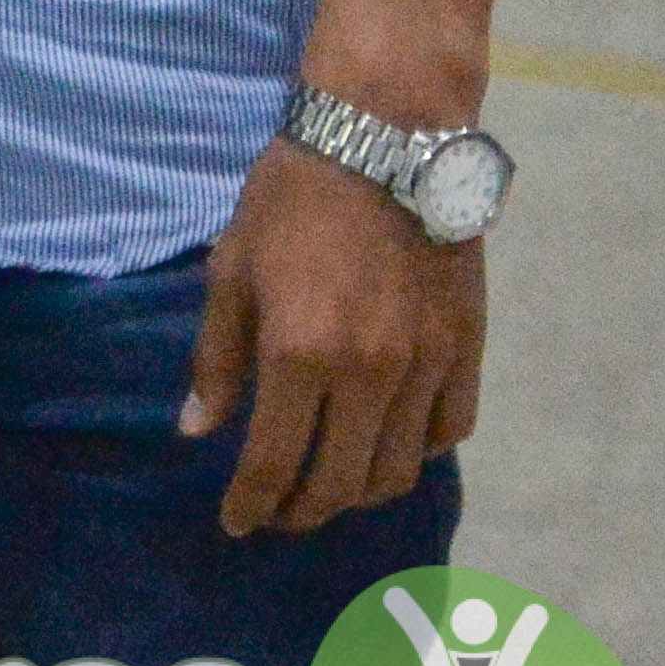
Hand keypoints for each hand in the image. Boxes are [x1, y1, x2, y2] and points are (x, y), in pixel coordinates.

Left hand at [183, 138, 481, 533]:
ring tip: (331, 488)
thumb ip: (218, 359)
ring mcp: (425, 365)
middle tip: (281, 513)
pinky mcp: (466, 348)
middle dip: (303, 511)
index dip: (251, 505)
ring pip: (398, 469)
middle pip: (340, 483)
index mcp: (298, 354)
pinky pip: (449, 430)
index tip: (237, 524)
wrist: (383, 141)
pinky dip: (418, 453)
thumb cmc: (290, 201)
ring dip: (360, 493)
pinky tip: (389, 446)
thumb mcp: (231, 271)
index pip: (273, 463)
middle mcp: (368, 374)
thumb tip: (198, 431)